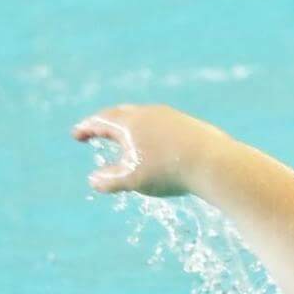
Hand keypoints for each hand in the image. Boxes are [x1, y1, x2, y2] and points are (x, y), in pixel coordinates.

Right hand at [71, 104, 228, 196]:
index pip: (100, 121)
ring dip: (132, 128)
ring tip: (127, 139)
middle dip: (107, 124)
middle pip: (122, 114)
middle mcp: (149, 113)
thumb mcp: (134, 180)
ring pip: (145, 118)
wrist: (215, 164)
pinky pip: (165, 126)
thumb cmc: (169, 171)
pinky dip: (153, 133)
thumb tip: (94, 181)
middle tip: (98, 131)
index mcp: (129, 122)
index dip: (86, 129)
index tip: (77, 135)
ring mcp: (172, 117)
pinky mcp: (191, 125)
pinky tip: (158, 145)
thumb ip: (110, 180)